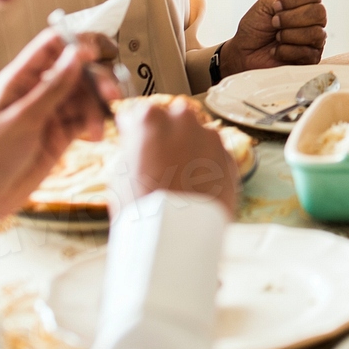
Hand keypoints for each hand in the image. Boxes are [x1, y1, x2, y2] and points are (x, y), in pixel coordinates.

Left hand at [0, 29, 119, 231]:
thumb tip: (77, 53)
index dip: (78, 43)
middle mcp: (39, 90)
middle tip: (110, 94)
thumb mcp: (20, 119)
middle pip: (78, 69)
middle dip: (97, 78)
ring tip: (99, 125)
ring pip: (87, 94)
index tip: (96, 54)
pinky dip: (96, 123)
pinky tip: (95, 136)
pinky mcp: (62, 133)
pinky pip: (87, 118)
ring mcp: (52, 111)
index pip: (53, 45)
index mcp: (21, 78)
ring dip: (99, 105)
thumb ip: (53, 87)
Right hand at [116, 97, 238, 216]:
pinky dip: (208, 163)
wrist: (177, 233)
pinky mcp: (228, 156)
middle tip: (161, 159)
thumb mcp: (120, 171)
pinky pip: (215, 154)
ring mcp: (209, 137)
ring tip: (181, 176)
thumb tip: (137, 141)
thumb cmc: (142, 206)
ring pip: (199, 134)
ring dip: (191, 147)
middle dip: (169, 132)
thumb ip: (133, 146)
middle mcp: (183, 120)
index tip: (135, 139)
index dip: (136, 130)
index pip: (140, 115)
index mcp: (150, 118)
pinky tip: (197, 184)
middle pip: (175, 117)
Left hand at [223, 0, 326, 73]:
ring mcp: (314, 40)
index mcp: (303, 5)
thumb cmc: (254, 29)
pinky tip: (277, 51)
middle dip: (292, 18)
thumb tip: (297, 9)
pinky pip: (307, 53)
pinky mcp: (310, 59)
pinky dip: (286, 51)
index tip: (276, 7)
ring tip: (277, 37)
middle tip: (275, 23)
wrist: (244, 53)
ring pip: (316, 33)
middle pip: (319, 12)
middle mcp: (312, 21)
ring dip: (290, 35)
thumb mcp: (264, 5)